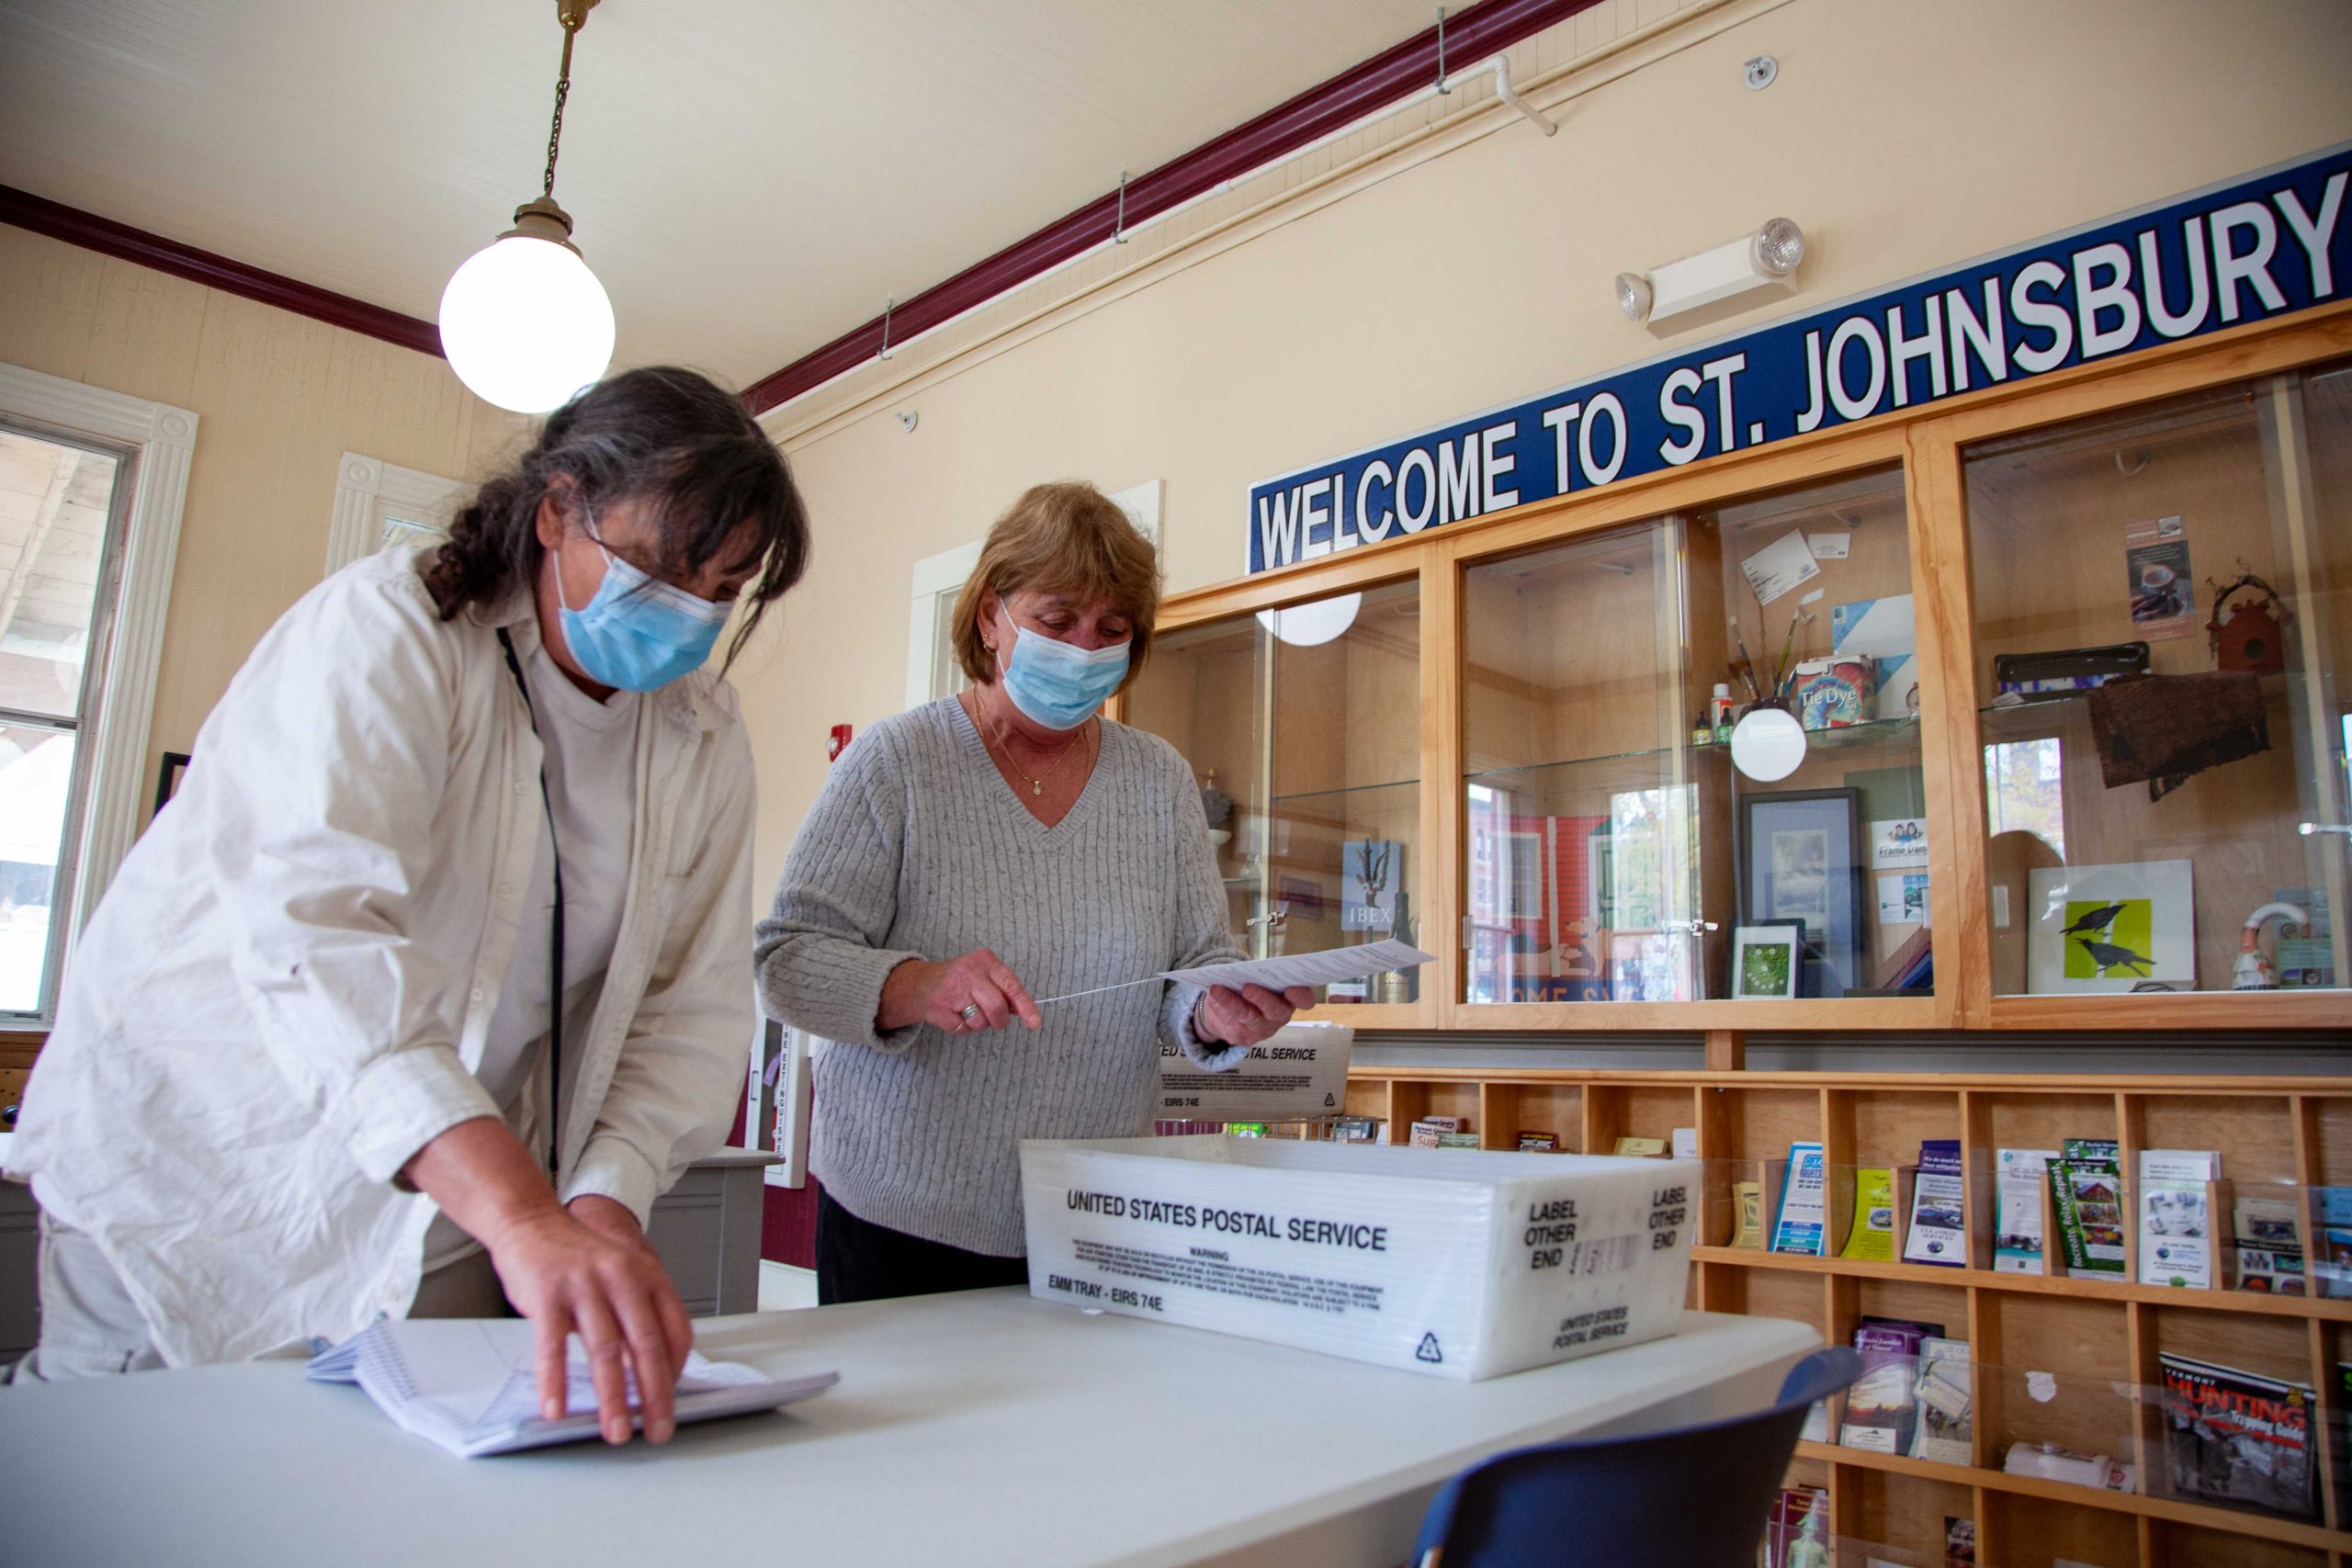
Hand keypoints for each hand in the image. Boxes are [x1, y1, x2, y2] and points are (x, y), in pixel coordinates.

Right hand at [483, 1204, 694, 1444]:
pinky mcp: (547, 1294)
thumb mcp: (622, 1275)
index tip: (670, 1400)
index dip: (677, 1371)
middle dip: (655, 1396)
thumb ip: (639, 1314)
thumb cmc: (578, 1256)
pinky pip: (553, 1346)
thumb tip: (652, 1369)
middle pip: (647, 1345)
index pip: (677, 1330)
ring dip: (613, 1398)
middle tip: (656, 1430)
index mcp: (648, 1275)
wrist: (532, 1222)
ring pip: (606, 1351)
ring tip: (615, 1430)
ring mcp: (585, 1285)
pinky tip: (558, 1408)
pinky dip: (556, 1382)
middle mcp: (622, 1277)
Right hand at [880, 948, 1042, 1034]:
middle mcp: (969, 973)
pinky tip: (955, 1015)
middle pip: (997, 1007)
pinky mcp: (940, 1009)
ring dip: (979, 1024)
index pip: (1011, 985)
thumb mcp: (983, 973)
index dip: (1025, 1006)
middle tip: (997, 1021)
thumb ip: (1004, 988)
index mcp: (985, 961)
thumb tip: (1024, 1011)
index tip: (1035, 1022)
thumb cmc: (960, 980)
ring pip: (980, 1022)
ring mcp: (952, 991)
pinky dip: (963, 1028)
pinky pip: (963, 1030)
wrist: (921, 984)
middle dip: (1000, 1020)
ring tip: (968, 1011)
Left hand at [1194, 983, 1315, 1047]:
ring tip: (1218, 989)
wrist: (1230, 1008)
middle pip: (1277, 1011)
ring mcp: (1263, 1028)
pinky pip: (1234, 1022)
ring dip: (1233, 1002)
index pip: (1305, 1000)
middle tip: (1248, 987)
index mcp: (1292, 998)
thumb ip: (1260, 973)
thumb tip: (1248, 968)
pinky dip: (1222, 1005)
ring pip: (1251, 1017)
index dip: (1302, 996)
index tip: (1291, 988)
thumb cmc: (1253, 985)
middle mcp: (1281, 1015)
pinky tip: (1214, 994)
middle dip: (1263, 999)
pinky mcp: (1245, 1036)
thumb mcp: (1258, 976)